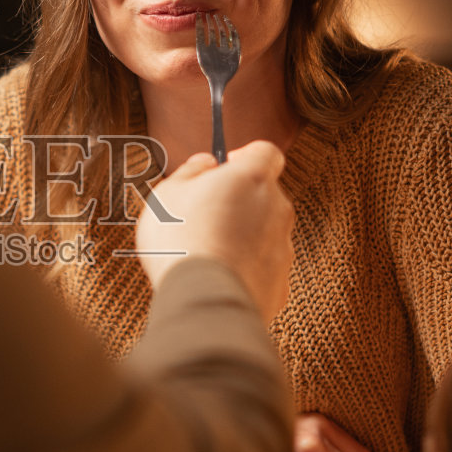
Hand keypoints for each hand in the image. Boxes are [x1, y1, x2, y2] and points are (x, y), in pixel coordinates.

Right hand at [134, 142, 294, 320]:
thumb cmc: (182, 241)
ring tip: (207, 251)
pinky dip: (245, 268)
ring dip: (242, 235)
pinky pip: (262, 266)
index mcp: (252, 178)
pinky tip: (217, 277)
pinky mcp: (280, 282)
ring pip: (265, 232)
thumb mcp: (168, 193)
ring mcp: (282, 247)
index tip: (225, 165)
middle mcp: (277, 209)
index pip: (266, 151)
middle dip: (239, 199)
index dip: (245, 155)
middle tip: (205, 213)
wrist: (204, 299)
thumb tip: (205, 163)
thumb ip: (191, 170)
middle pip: (264, 194)